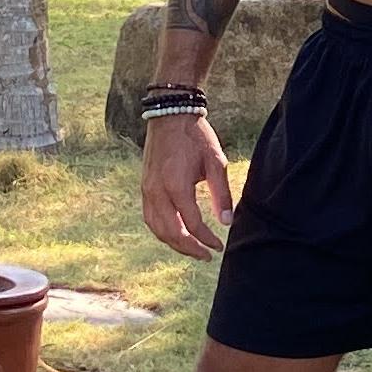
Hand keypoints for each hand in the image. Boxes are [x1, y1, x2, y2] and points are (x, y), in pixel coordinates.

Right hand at [141, 110, 233, 257]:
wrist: (170, 115)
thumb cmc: (196, 136)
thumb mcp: (215, 162)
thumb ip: (221, 194)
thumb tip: (227, 222)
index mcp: (176, 185)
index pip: (192, 224)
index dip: (207, 239)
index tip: (219, 245)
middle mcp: (157, 191)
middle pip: (172, 233)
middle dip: (190, 249)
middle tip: (206, 255)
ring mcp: (147, 190)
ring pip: (157, 229)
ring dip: (174, 244)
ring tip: (192, 249)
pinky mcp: (144, 187)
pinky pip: (149, 218)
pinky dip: (162, 231)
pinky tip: (175, 234)